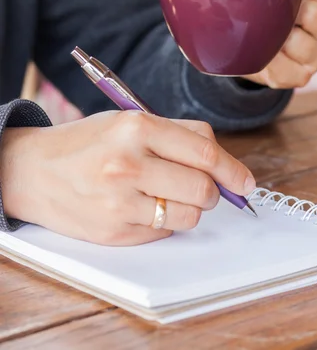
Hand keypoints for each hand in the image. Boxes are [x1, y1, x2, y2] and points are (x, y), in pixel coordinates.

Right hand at [0, 112, 255, 245]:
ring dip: (190, 207)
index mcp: (136, 127)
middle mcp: (129, 163)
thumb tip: (223, 162)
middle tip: (203, 187)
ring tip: (168, 194)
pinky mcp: (114, 230)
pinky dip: (164, 220)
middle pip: (203, 188)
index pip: (204, 151)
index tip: (246, 181)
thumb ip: (177, 135)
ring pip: (189, 215)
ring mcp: (120, 201)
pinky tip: (142, 205)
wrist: (34, 170)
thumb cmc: (88, 142)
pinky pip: (163, 231)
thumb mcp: (128, 121)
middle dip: (212, 191)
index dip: (233, 169)